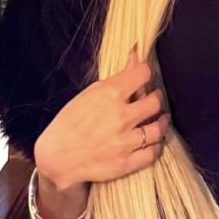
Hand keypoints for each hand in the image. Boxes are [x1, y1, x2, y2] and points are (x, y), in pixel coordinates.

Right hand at [34, 52, 169, 196]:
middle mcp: (121, 116)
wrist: (57, 157)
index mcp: (110, 95)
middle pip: (156, 102)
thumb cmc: (70, 122)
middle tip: (153, 99)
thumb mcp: (90, 93)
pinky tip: (151, 140)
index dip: (146, 72)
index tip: (145, 76)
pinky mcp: (126, 163)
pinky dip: (154, 145)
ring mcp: (125, 141)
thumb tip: (135, 56)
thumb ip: (117, 77)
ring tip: (159, 118)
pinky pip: (152, 152)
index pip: (143, 74)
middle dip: (156, 97)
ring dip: (161, 121)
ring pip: (158, 128)